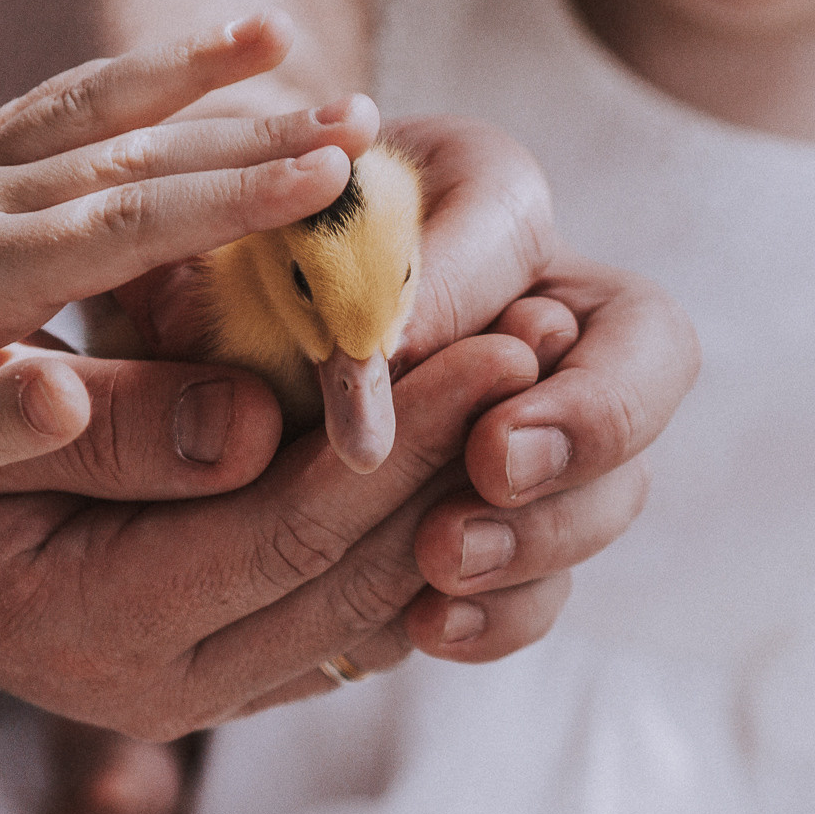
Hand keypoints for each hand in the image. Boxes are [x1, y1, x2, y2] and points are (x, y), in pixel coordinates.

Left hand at [0, 15, 377, 520]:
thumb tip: (71, 385)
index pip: (120, 225)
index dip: (231, 202)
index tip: (330, 179)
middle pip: (128, 154)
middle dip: (248, 136)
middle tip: (363, 125)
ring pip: (92, 110)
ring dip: (188, 75)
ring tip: (283, 36)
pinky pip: (50, 106)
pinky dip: (123, 76)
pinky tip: (185, 62)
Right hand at [0, 328, 548, 736]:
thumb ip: (116, 431)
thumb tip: (265, 414)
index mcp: (104, 627)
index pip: (292, 531)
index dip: (404, 435)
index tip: (495, 338)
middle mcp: (174, 685)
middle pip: (362, 579)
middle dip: (468, 464)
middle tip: (558, 355)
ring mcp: (209, 688)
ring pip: (378, 607)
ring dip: (467, 501)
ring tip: (542, 391)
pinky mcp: (233, 666)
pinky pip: (352, 615)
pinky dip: (417, 534)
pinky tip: (471, 445)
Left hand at [102, 112, 695, 683]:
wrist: (170, 343)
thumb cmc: (183, 273)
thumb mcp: (191, 260)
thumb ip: (235, 295)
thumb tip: (311, 382)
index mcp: (464, 187)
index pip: (507, 220)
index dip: (454, 294)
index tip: (379, 355)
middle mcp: (538, 297)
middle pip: (644, 344)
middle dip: (585, 413)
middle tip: (495, 462)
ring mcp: (546, 421)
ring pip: (617, 478)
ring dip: (544, 528)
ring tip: (441, 559)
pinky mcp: (512, 525)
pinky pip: (553, 576)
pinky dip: (504, 608)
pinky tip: (428, 625)